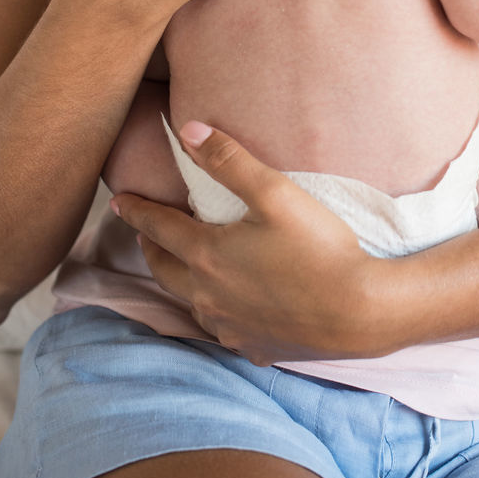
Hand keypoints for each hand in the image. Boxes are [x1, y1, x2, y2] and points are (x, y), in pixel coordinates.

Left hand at [110, 123, 390, 365]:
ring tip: (183, 266)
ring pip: (191, 301)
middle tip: (145, 233)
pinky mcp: (255, 346)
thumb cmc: (319, 247)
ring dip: (180, 280)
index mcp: (207, 255)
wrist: (360, 310)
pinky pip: (223, 327)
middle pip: (165, 269)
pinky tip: (230, 306)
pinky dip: (216, 310)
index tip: (118, 200)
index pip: (158, 227)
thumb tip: (187, 130)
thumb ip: (228, 160)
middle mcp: (209, 296)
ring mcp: (231, 326)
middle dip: (151, 247)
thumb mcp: (275, 192)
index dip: (136, 210)